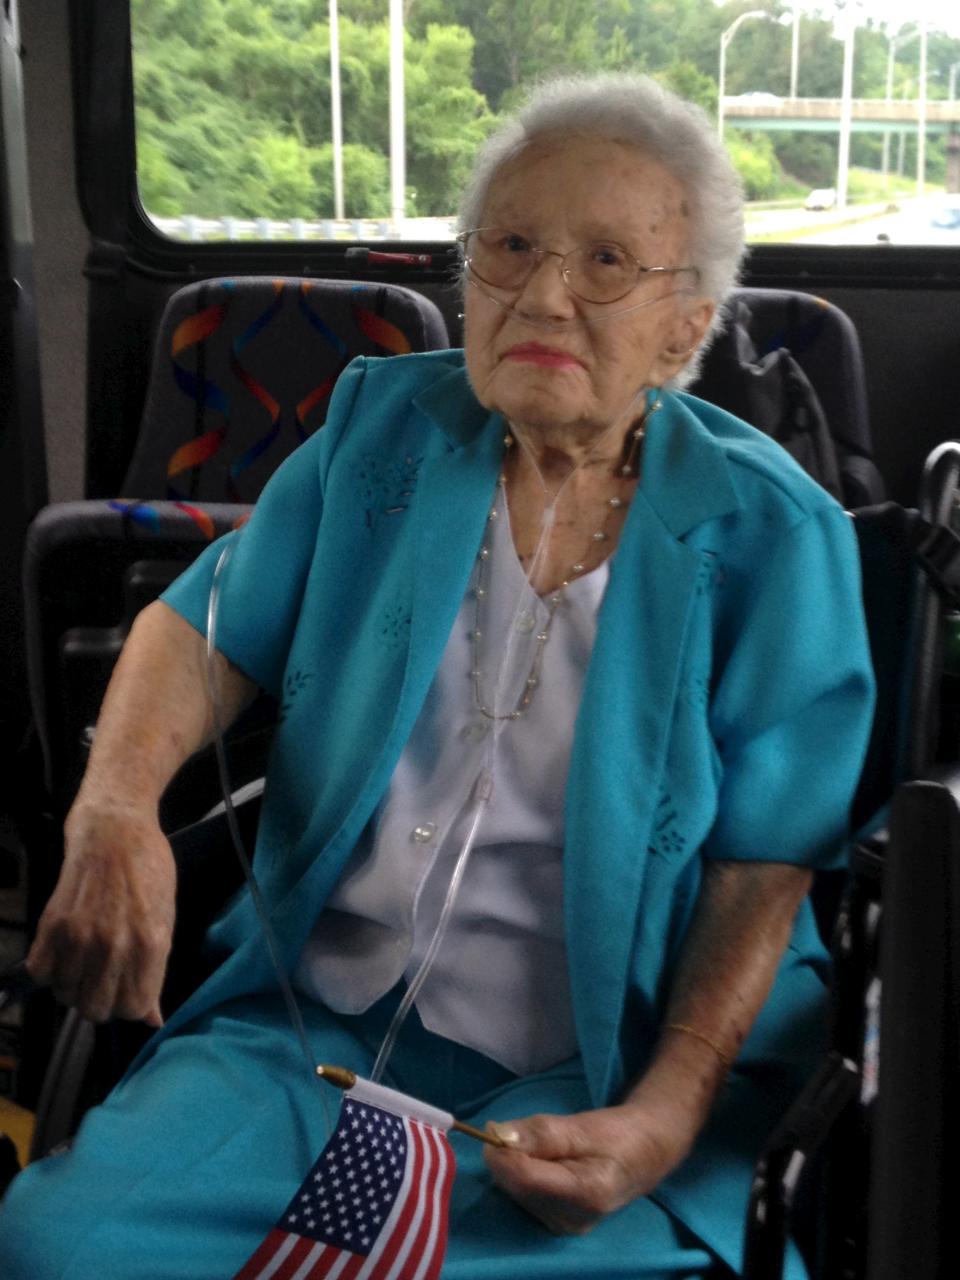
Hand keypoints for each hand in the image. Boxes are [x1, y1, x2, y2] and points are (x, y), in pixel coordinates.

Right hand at [27, 802, 176, 1025]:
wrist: (115, 830)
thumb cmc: (149, 870)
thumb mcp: (166, 919)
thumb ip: (156, 971)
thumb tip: (153, 1021)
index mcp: (151, 943)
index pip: (134, 1009)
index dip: (130, 1004)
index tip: (128, 990)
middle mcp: (114, 944)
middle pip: (97, 1009)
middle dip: (101, 1000)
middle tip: (103, 979)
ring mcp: (81, 935)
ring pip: (67, 995)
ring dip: (73, 985)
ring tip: (85, 961)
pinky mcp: (53, 923)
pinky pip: (41, 973)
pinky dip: (50, 969)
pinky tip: (65, 951)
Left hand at [483, 1102, 689, 1234]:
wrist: (644, 1156)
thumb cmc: (618, 1136)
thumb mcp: (583, 1126)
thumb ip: (541, 1133)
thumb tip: (499, 1135)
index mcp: (585, 1194)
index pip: (525, 1178)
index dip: (502, 1152)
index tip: (493, 1126)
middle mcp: (571, 1220)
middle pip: (515, 1186)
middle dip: (510, 1155)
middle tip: (525, 1132)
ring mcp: (563, 1228)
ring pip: (514, 1192)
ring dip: (515, 1164)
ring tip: (543, 1147)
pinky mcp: (555, 1226)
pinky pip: (521, 1197)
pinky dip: (522, 1175)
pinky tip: (541, 1163)